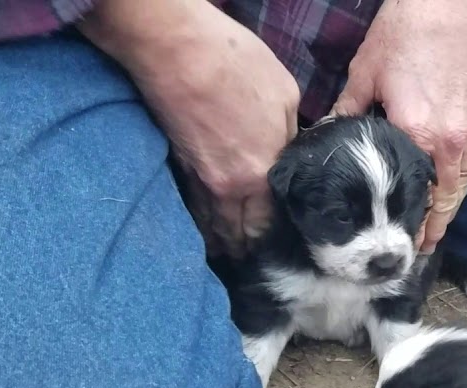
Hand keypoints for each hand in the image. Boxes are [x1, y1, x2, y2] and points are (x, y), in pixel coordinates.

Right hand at [79, 0, 299, 256]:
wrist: (178, 48)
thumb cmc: (237, 65)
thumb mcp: (285, 98)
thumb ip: (289, 137)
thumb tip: (288, 154)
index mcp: (261, 175)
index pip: (269, 224)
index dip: (275, 238)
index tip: (282, 248)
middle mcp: (227, 188)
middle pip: (237, 234)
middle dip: (246, 250)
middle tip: (254, 261)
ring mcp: (197, 178)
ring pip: (210, 226)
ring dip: (221, 243)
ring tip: (230, 256)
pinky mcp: (176, 164)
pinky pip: (194, 207)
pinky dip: (202, 222)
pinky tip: (207, 228)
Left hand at [331, 0, 466, 253]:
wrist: (447, 5)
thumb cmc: (404, 34)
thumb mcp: (364, 75)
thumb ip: (348, 112)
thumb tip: (330, 133)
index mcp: (420, 136)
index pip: (418, 196)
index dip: (411, 224)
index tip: (401, 245)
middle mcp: (451, 141)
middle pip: (448, 199)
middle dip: (436, 227)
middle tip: (424, 249)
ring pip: (462, 183)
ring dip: (449, 207)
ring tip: (436, 228)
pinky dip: (457, 180)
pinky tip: (445, 185)